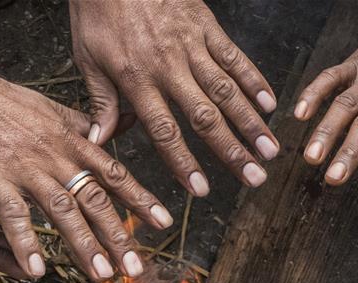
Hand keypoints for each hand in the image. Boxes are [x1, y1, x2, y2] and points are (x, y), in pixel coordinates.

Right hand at [0, 68, 172, 280]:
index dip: (139, 198)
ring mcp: (25, 166)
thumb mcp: (47, 106)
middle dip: (118, 235)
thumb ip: (83, 123)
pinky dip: (25, 243)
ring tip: (102, 275)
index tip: (163, 221)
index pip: (113, 172)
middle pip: (95, 198)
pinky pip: (13, 215)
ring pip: (63, 210)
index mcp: (69, 139)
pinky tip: (35, 271)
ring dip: (84, 245)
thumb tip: (118, 126)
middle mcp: (54, 154)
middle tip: (136, 269)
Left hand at [69, 0, 278, 194]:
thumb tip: (99, 142)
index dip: (183, 163)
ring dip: (252, 123)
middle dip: (232, 152)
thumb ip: (101, 101)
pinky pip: (234, 56)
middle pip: (206, 118)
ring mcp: (191, 45)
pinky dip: (254, 80)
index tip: (201, 189)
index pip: (164, 131)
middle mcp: (169, 66)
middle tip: (255, 178)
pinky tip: (271, 103)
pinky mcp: (206, 25)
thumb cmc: (98, 10)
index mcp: (137, 80)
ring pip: (227, 91)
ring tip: (271, 149)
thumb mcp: (87, 57)